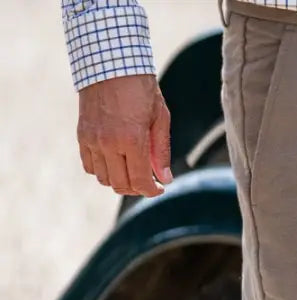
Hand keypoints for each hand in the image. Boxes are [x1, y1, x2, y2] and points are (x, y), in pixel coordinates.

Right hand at [77, 74, 171, 197]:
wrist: (109, 62)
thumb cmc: (140, 87)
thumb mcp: (160, 117)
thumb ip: (161, 151)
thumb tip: (165, 179)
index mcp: (131, 140)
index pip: (140, 182)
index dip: (151, 191)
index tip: (159, 188)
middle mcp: (108, 143)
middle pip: (121, 185)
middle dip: (136, 189)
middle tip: (147, 182)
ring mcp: (92, 139)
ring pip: (103, 178)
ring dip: (119, 181)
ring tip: (131, 171)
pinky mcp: (82, 134)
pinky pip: (89, 165)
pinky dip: (102, 170)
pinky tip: (114, 162)